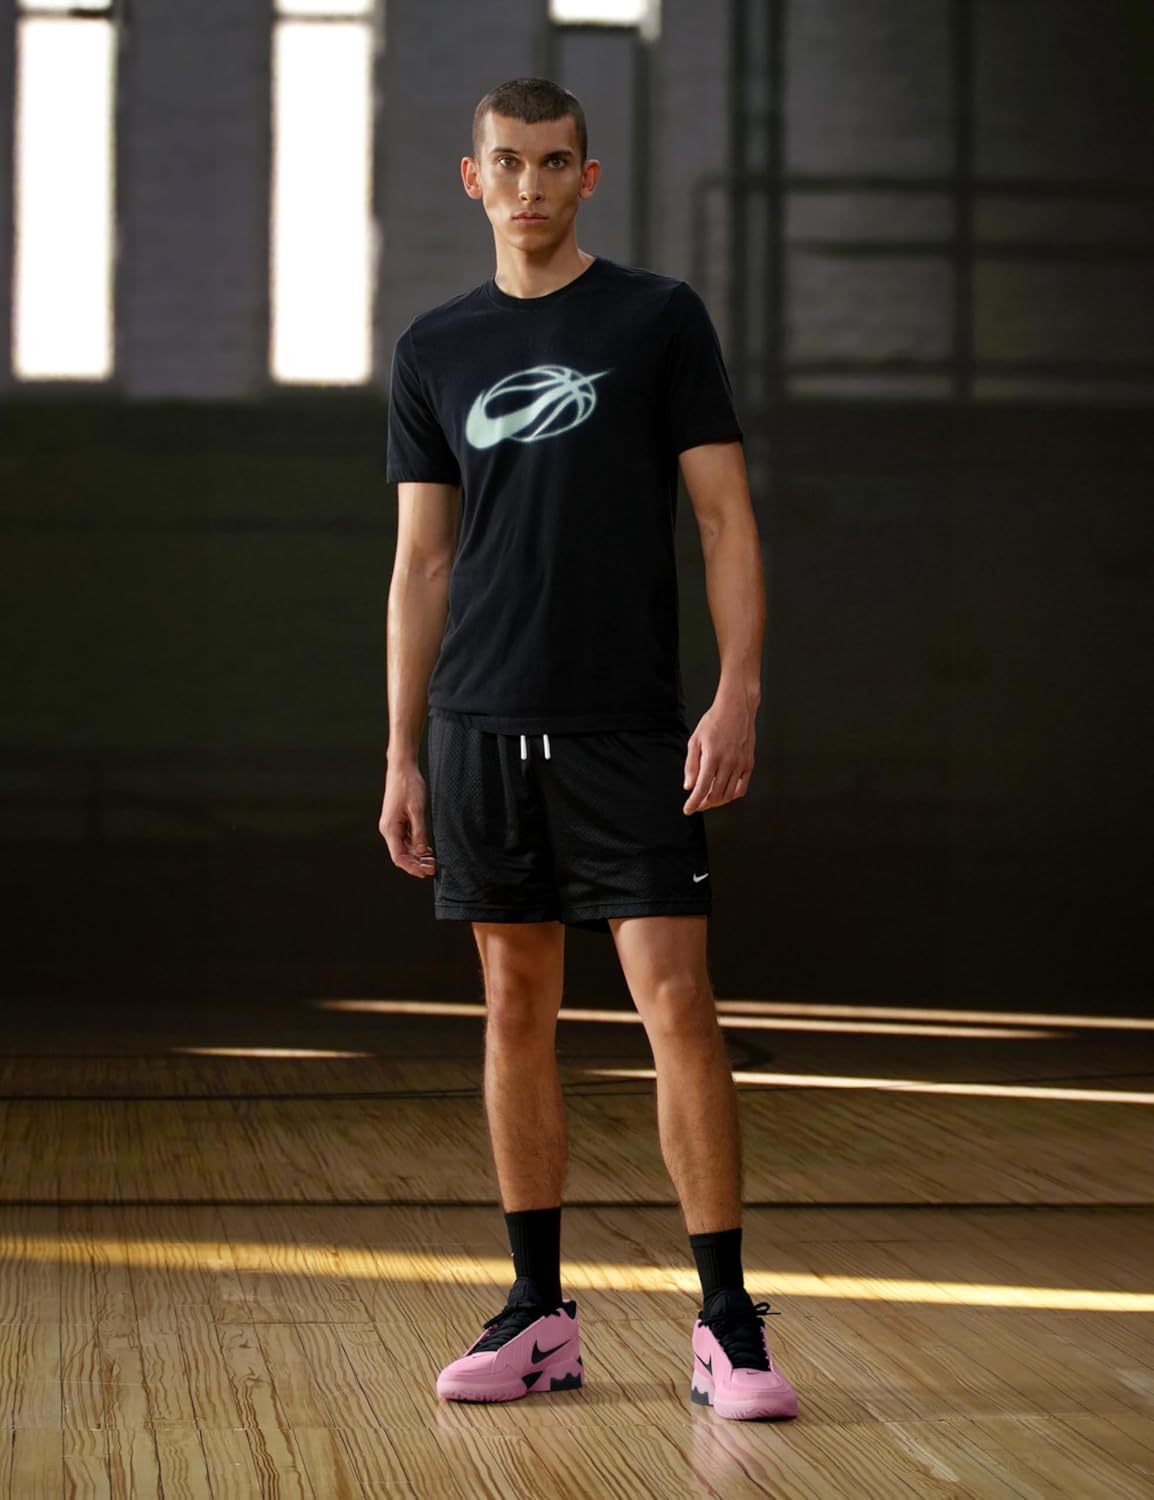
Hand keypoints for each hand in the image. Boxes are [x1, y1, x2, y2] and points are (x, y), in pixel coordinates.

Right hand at [380, 762, 436, 876]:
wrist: (402, 768)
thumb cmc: (409, 786)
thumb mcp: (417, 810)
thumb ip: (419, 832)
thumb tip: (420, 851)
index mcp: (390, 828)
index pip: (398, 857)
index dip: (412, 867)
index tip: (426, 872)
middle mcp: (388, 829)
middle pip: (401, 855)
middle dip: (416, 864)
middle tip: (433, 868)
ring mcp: (392, 826)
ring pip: (403, 848)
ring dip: (417, 856)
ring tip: (432, 861)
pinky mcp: (397, 821)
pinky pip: (405, 839)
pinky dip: (415, 847)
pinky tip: (427, 849)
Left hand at [682, 695, 756, 813]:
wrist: (736, 708)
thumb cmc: (713, 722)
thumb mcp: (695, 741)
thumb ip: (691, 765)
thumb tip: (689, 786)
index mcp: (712, 757)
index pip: (702, 789)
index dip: (693, 803)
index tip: (688, 810)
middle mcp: (728, 763)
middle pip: (715, 795)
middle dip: (704, 804)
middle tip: (697, 804)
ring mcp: (740, 764)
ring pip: (729, 794)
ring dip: (717, 801)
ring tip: (708, 799)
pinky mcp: (749, 764)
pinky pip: (742, 788)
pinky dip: (732, 795)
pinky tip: (724, 793)